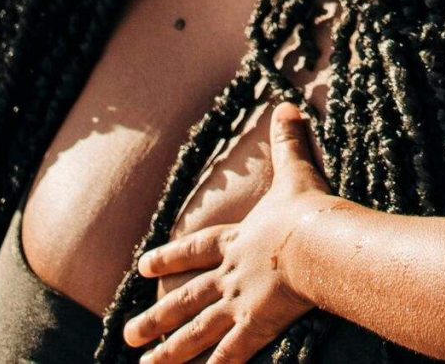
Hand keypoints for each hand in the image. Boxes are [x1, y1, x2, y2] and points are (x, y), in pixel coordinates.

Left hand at [127, 105, 334, 363]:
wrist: (317, 243)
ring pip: (197, 333)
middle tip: (127, 334)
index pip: (196, 250)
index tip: (141, 266)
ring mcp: (240, 303)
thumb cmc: (307, 208)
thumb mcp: (296, 170)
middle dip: (157, 317)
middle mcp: (230, 276)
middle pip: (187, 300)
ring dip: (170, 350)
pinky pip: (230, 354)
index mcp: (237, 241)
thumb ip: (288, 142)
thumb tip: (286, 105)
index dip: (170, 257)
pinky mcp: (256, 326)